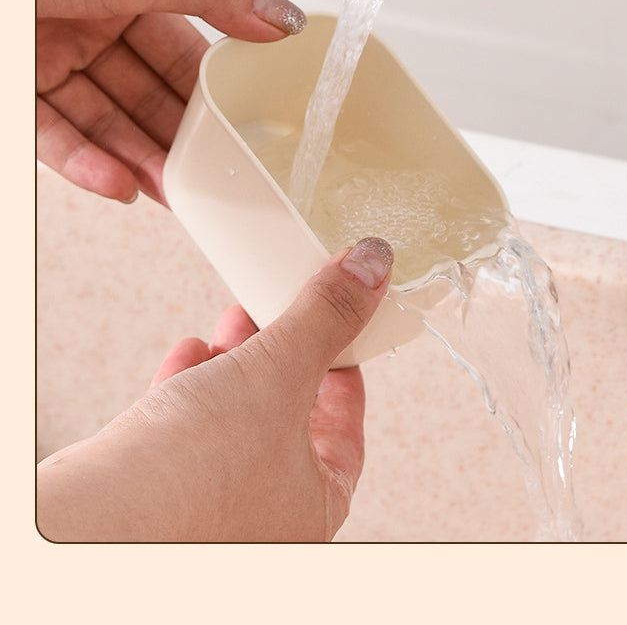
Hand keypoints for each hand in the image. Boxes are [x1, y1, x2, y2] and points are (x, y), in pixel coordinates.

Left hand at [36, 0, 305, 205]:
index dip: (212, 89)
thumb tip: (283, 16)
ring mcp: (49, 63)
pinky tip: (120, 186)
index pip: (183, 49)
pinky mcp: (16, 97)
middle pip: (147, 95)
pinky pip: (57, 139)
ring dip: (139, 161)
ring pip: (105, 124)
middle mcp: (87, 27)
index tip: (244, 126)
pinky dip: (88, 166)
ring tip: (173, 195)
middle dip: (179, 138)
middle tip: (215, 177)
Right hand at [36, 237, 393, 542]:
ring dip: (238, 363)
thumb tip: (372, 269)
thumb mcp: (280, 372)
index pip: (347, 432)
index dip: (343, 367)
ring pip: (237, 420)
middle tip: (281, 309)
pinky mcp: (160, 490)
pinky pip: (188, 432)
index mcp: (313, 508)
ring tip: (237, 321)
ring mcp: (210, 505)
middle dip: (283, 354)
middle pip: (289, 419)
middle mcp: (264, 517)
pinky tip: (192, 353)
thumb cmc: (196, 474)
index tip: (336, 325)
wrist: (96, 514)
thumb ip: (325, 318)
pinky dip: (194, 385)